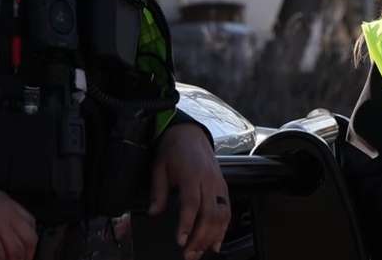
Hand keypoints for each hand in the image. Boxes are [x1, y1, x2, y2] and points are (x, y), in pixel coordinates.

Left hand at [149, 123, 229, 259]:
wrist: (189, 133)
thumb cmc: (172, 150)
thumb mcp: (159, 167)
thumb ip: (158, 192)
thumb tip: (154, 213)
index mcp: (191, 174)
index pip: (191, 203)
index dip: (187, 224)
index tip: (181, 241)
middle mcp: (209, 180)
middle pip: (209, 213)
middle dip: (200, 237)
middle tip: (189, 255)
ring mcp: (219, 184)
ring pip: (221, 214)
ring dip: (213, 236)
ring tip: (202, 252)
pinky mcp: (224, 187)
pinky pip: (227, 210)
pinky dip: (224, 228)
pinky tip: (217, 242)